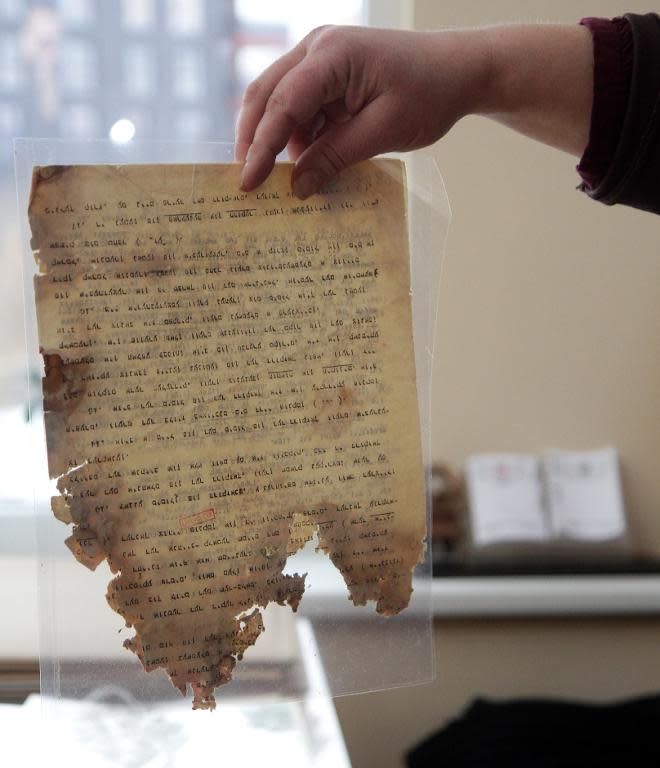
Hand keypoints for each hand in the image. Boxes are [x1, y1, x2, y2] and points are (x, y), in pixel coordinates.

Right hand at [235, 25, 492, 197]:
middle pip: (266, 95)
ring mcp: (319, 59)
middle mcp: (317, 48)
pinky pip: (300, 108)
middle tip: (247, 184)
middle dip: (254, 140)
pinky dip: (299, 137)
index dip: (262, 147)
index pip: (284, 103)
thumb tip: (297, 187)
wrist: (458, 70)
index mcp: (333, 54)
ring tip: (282, 181)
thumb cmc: (429, 94)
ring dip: (279, 141)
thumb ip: (335, 157)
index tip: (248, 184)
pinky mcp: (327, 75)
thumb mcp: (382, 132)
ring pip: (279, 103)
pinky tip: (307, 164)